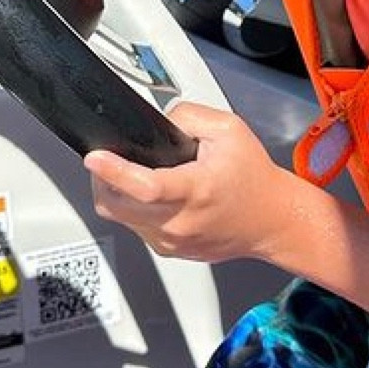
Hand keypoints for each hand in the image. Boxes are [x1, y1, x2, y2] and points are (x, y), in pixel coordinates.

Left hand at [85, 101, 296, 264]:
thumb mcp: (229, 130)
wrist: (273, 220)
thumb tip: (159, 122)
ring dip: (117, 195)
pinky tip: (151, 197)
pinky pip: (136, 229)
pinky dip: (134, 211)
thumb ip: (187, 116)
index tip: (95, 157)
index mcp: (195, 190)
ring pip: (121, 218)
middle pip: (117, 205)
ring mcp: (172, 241)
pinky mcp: (169, 251)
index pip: (144, 185)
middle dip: (103, 179)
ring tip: (132, 175)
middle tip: (105, 160)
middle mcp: (181, 222)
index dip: (114, 170)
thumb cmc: (254, 179)